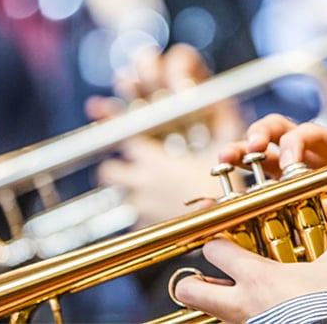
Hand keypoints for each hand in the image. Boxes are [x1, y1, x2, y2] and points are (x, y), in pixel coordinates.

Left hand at [86, 44, 245, 227]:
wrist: (223, 224)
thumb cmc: (225, 187)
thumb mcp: (227, 146)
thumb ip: (222, 120)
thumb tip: (221, 98)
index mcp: (155, 159)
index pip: (123, 136)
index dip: (112, 122)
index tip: (99, 113)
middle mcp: (142, 182)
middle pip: (108, 171)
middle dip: (115, 167)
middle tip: (128, 166)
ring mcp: (142, 207)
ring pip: (119, 196)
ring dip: (127, 191)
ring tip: (143, 190)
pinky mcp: (147, 228)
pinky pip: (135, 219)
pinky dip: (143, 215)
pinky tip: (158, 212)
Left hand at [174, 213, 326, 321]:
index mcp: (257, 278)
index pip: (214, 248)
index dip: (216, 240)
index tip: (225, 237)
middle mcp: (241, 306)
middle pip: (188, 291)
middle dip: (192, 282)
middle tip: (208, 277)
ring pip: (210, 316)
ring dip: (217, 307)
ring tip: (237, 299)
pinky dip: (244, 321)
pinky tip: (267, 316)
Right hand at [220, 114, 326, 245]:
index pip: (313, 133)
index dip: (298, 142)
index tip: (289, 162)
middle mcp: (310, 152)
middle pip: (280, 129)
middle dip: (263, 134)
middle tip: (253, 147)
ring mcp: (289, 168)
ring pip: (259, 150)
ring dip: (240, 151)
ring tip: (225, 159)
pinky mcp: (273, 188)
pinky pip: (249, 180)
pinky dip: (233, 182)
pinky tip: (217, 191)